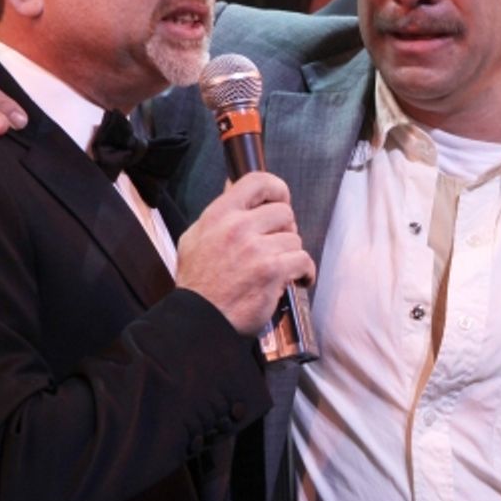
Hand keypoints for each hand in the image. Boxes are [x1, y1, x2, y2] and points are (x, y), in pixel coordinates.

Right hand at [175, 171, 315, 336]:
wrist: (198, 320)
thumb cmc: (198, 283)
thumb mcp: (195, 237)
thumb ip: (218, 213)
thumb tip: (232, 185)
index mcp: (219, 215)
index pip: (257, 181)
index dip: (276, 188)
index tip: (281, 200)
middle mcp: (238, 227)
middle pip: (284, 212)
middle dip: (285, 230)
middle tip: (276, 246)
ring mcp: (256, 249)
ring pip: (294, 239)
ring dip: (291, 255)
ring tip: (278, 269)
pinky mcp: (272, 271)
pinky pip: (303, 260)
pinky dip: (305, 272)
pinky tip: (296, 279)